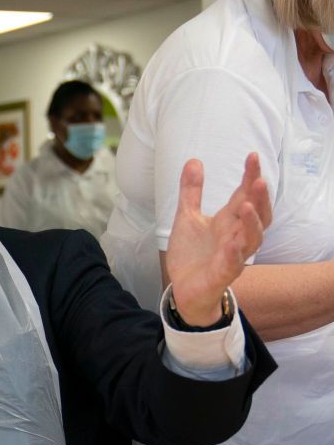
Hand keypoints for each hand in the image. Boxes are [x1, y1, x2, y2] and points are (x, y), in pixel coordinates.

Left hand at [166, 154, 271, 325]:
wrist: (184, 288)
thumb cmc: (192, 253)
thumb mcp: (187, 217)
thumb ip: (191, 191)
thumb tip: (194, 160)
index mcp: (228, 221)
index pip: (245, 195)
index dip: (250, 177)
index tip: (253, 156)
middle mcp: (236, 236)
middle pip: (257, 215)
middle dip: (259, 198)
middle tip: (259, 180)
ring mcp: (233, 256)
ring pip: (252, 239)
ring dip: (251, 222)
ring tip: (245, 205)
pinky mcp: (223, 274)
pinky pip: (233, 264)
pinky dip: (235, 254)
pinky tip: (233, 244)